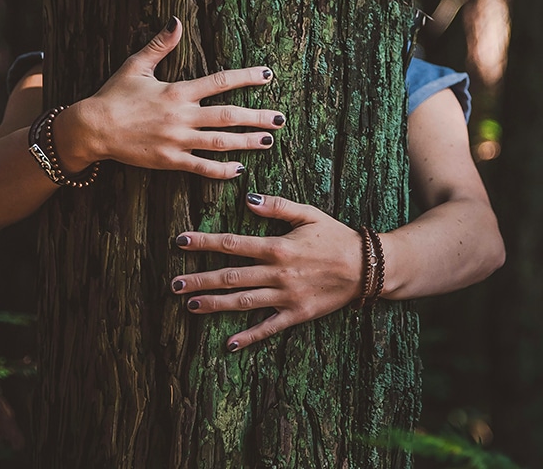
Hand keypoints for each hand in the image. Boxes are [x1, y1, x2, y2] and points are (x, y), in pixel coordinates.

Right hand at [53, 18, 284, 177]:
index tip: (267, 75)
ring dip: (246, 142)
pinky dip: (221, 170)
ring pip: (220, 143)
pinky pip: (201, 167)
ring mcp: (177, 141)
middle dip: (256, 116)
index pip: (220, 82)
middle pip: (228, 116)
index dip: (246, 78)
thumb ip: (161, 44)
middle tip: (280, 119)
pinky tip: (239, 169)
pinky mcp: (169, 161)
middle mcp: (182, 116)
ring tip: (267, 141)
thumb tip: (176, 20)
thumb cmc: (113, 95)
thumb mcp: (136, 65)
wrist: (93, 128)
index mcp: (177, 92)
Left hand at [171, 193, 362, 351]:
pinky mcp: (297, 314)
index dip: (204, 242)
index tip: (180, 242)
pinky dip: (249, 337)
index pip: (233, 244)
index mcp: (278, 247)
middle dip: (199, 279)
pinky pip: (269, 327)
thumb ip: (278, 206)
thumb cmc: (336, 237)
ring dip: (215, 304)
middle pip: (230, 277)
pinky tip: (229, 343)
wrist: (368, 267)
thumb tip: (248, 199)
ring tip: (190, 306)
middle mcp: (277, 274)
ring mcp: (286, 297)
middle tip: (174, 283)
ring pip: (243, 302)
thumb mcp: (309, 214)